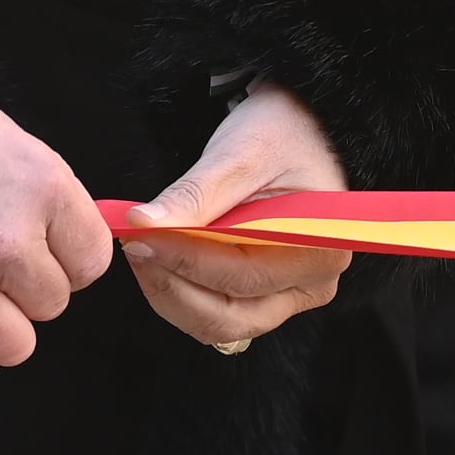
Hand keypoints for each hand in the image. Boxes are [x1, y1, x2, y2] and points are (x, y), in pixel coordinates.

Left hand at [125, 84, 352, 351]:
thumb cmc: (283, 134)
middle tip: (134, 245)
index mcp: (319, 249)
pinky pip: (217, 313)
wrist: (301, 130)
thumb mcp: (240, 154)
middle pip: (230, 316)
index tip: (139, 236)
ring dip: (171, 294)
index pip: (242, 276)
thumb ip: (195, 195)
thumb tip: (143, 223)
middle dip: (172, 286)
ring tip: (142, 248)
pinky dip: (181, 293)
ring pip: (218, 324)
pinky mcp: (266, 296)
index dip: (184, 260)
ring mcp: (290, 296)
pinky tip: (159, 258)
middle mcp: (312, 285)